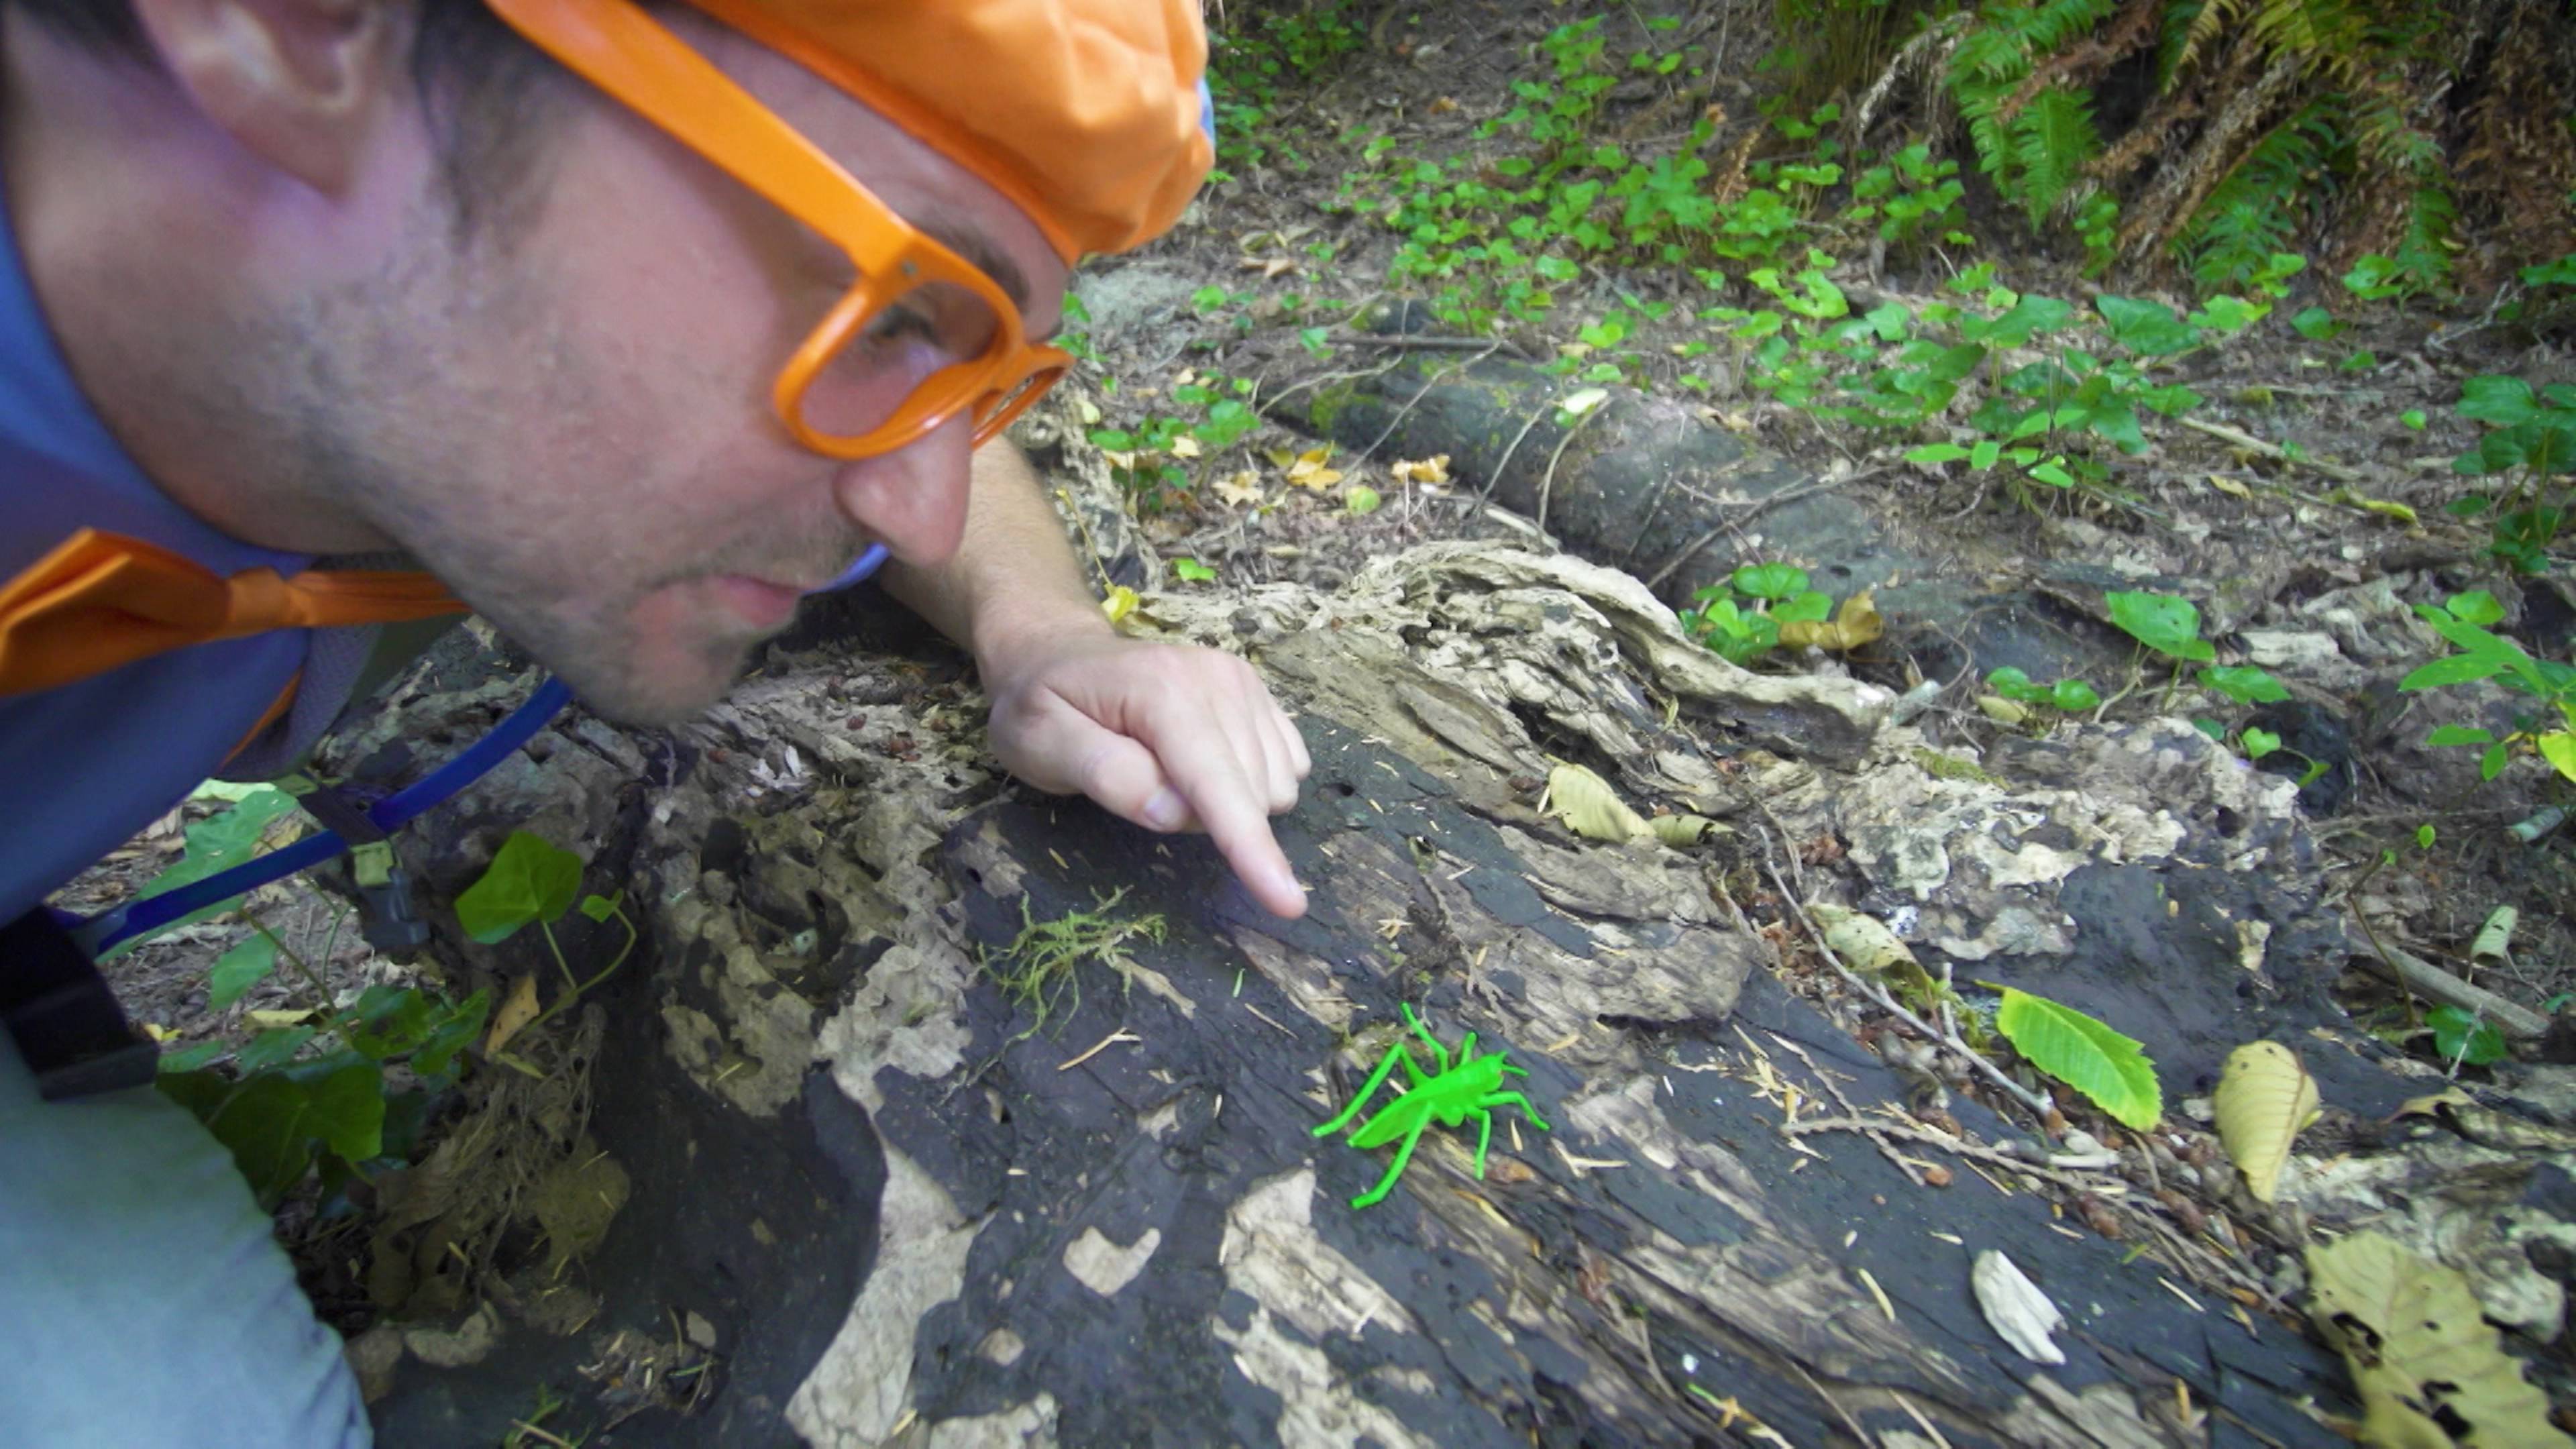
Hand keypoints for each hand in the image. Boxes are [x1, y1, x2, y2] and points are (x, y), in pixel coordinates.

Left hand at [979, 628, 1311, 916]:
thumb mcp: (1042, 744)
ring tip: (1167, 773)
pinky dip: (1255, 784)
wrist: (1058, 655)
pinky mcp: (1259, 693)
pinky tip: (1206, 765)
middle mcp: (1218, 679)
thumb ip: (1107, 775)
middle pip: (1250, 793)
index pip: (1215, 782)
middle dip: (1206, 819)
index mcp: (1163, 690)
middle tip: (1140, 789)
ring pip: (1276, 785)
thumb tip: (1172, 812)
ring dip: (1232, 804)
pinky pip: (1290, 764)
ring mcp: (1244, 683)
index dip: (1249, 846)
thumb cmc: (1041, 706)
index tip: (1286, 903)